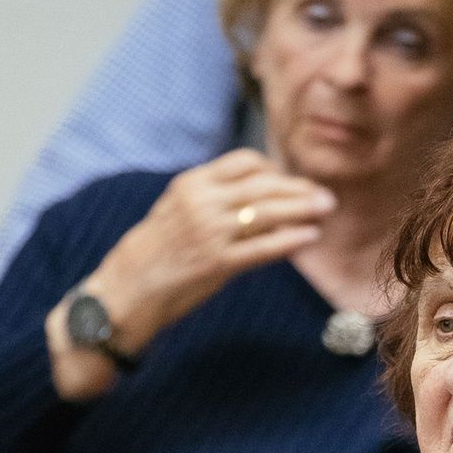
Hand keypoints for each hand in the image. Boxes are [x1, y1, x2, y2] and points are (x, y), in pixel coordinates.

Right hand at [46, 149, 334, 396]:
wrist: (125, 290)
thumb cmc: (154, 252)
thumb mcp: (175, 209)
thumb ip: (210, 196)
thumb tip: (253, 192)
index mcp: (191, 183)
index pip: (244, 162)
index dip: (274, 170)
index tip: (292, 181)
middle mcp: (202, 202)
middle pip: (263, 185)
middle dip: (298, 188)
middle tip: (324, 195)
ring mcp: (210, 232)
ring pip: (269, 212)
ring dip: (303, 209)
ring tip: (327, 210)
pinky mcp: (218, 263)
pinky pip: (264, 247)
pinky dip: (292, 240)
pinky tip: (311, 237)